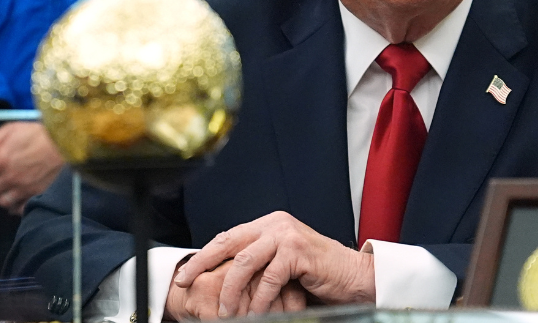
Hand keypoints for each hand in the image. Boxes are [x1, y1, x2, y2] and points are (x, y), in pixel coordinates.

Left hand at [0, 121, 63, 214]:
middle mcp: (10, 177)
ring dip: (4, 195)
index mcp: (2, 159)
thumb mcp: (13, 128)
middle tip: (1, 176)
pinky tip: (21, 196)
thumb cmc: (40, 133)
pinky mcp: (36, 194)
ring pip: (2, 202)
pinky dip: (17, 205)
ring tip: (11, 187)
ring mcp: (24, 188)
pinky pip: (19, 209)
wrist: (67, 142)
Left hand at [174, 212, 374, 316]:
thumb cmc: (317, 274)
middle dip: (203, 264)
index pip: (227, 237)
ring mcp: (286, 235)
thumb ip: (258, 262)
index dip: (203, 255)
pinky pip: (268, 279)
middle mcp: (275, 224)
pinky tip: (256, 314)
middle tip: (186, 284)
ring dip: (231, 292)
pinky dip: (259, 301)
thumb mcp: (281, 263)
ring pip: (244, 263)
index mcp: (269, 224)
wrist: (353, 276)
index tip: (184, 273)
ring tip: (226, 313)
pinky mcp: (297, 251)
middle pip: (228, 243)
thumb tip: (222, 276)